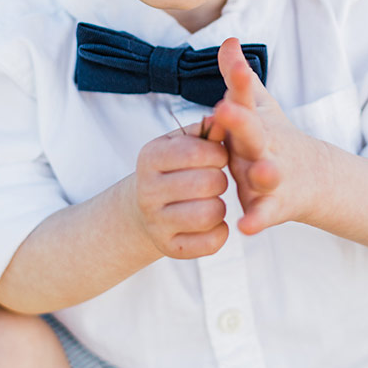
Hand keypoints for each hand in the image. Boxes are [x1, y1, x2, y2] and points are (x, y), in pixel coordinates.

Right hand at [132, 124, 229, 257]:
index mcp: (151, 157)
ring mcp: (155, 222)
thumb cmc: (175, 166)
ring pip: (211, 214)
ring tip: (211, 201)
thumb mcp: (184, 141)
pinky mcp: (169, 247)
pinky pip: (212, 242)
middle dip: (221, 180)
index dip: (219, 154)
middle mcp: (147, 191)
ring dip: (221, 207)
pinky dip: (220, 232)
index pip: (197, 152)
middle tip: (215, 181)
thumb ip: (207, 130)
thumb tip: (222, 119)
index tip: (217, 157)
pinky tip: (211, 223)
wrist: (145, 205)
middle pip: (209, 184)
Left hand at [210, 38, 325, 234]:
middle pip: (254, 132)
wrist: (316, 178)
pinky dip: (258, 219)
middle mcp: (266, 146)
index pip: (245, 96)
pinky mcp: (275, 204)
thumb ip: (238, 78)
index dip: (237, 78)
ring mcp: (273, 175)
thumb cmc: (275, 138)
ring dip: (262, 173)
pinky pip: (265, 213)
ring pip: (268, 174)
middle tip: (225, 107)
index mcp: (255, 121)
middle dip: (241, 120)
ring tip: (256, 173)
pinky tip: (246, 227)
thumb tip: (228, 39)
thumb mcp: (257, 107)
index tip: (231, 59)